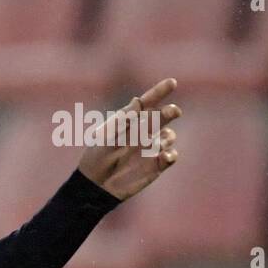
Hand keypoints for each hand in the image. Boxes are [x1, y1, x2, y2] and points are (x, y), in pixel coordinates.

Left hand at [77, 77, 181, 200]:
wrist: (95, 185)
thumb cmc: (96, 157)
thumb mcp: (105, 137)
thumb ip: (122, 120)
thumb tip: (137, 100)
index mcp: (130, 121)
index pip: (147, 103)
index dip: (159, 92)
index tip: (172, 82)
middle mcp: (144, 131)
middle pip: (162, 117)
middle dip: (170, 112)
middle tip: (172, 111)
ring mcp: (151, 148)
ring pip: (169, 136)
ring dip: (167, 137)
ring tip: (155, 144)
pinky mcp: (156, 165)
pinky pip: (170, 156)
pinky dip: (171, 155)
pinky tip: (164, 156)